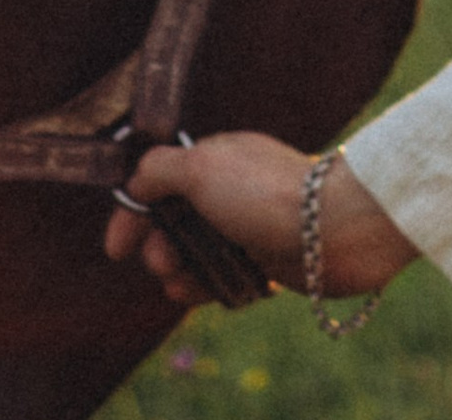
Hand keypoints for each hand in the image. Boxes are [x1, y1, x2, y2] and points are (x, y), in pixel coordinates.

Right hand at [102, 133, 420, 309]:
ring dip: (182, 274)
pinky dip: (211, 288)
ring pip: (198, 256)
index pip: (162, 182)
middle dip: (159, 248)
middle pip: (177, 224)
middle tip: (165, 262)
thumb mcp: (202, 166)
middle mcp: (234, 189)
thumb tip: (137, 181)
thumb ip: (159, 169)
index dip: (134, 214)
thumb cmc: (265, 194)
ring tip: (185, 284)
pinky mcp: (268, 260)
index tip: (117, 249)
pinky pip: (226, 279)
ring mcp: (251, 226)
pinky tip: (209, 292)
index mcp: (219, 158)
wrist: (334, 230)